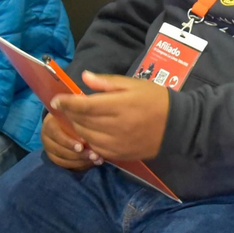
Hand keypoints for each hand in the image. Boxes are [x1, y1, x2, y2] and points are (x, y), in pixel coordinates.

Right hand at [40, 112, 99, 170]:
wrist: (63, 121)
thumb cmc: (71, 116)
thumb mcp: (73, 115)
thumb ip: (79, 121)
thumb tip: (90, 129)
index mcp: (49, 124)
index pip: (56, 134)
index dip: (69, 142)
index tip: (82, 146)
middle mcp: (46, 138)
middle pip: (60, 150)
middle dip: (79, 154)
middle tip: (94, 155)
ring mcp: (48, 149)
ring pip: (63, 159)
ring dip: (81, 161)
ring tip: (96, 160)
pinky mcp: (53, 158)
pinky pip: (65, 165)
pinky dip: (78, 165)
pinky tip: (90, 163)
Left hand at [49, 71, 168, 160]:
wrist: (177, 126)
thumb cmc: (155, 99)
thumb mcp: (133, 84)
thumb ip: (107, 82)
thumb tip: (84, 77)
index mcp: (119, 106)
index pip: (84, 106)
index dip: (66, 103)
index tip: (56, 100)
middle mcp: (115, 127)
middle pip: (82, 122)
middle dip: (70, 114)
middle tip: (66, 107)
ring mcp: (117, 144)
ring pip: (86, 136)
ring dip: (77, 127)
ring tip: (78, 118)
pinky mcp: (120, 155)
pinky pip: (96, 148)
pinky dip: (88, 140)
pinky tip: (90, 132)